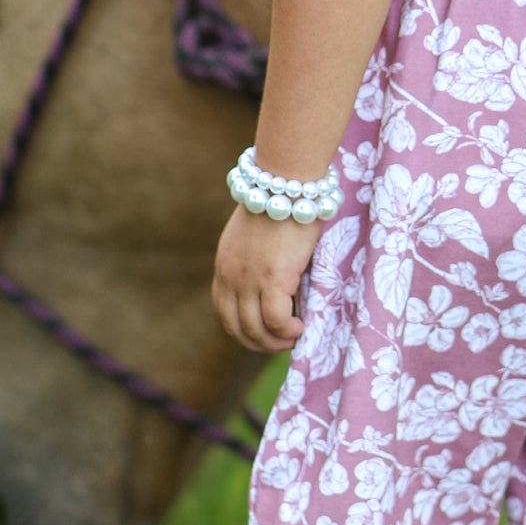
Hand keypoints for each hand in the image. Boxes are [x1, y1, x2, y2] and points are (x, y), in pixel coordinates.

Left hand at [212, 206, 314, 353]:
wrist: (284, 181)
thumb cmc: (280, 200)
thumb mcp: (256, 233)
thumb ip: (258, 258)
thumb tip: (279, 278)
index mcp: (224, 266)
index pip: (224, 312)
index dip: (246, 330)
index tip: (267, 332)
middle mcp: (230, 277)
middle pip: (236, 328)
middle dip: (260, 343)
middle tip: (284, 342)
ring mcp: (249, 280)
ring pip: (255, 329)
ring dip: (275, 341)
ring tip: (294, 337)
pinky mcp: (272, 279)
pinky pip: (275, 320)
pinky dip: (287, 331)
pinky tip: (301, 327)